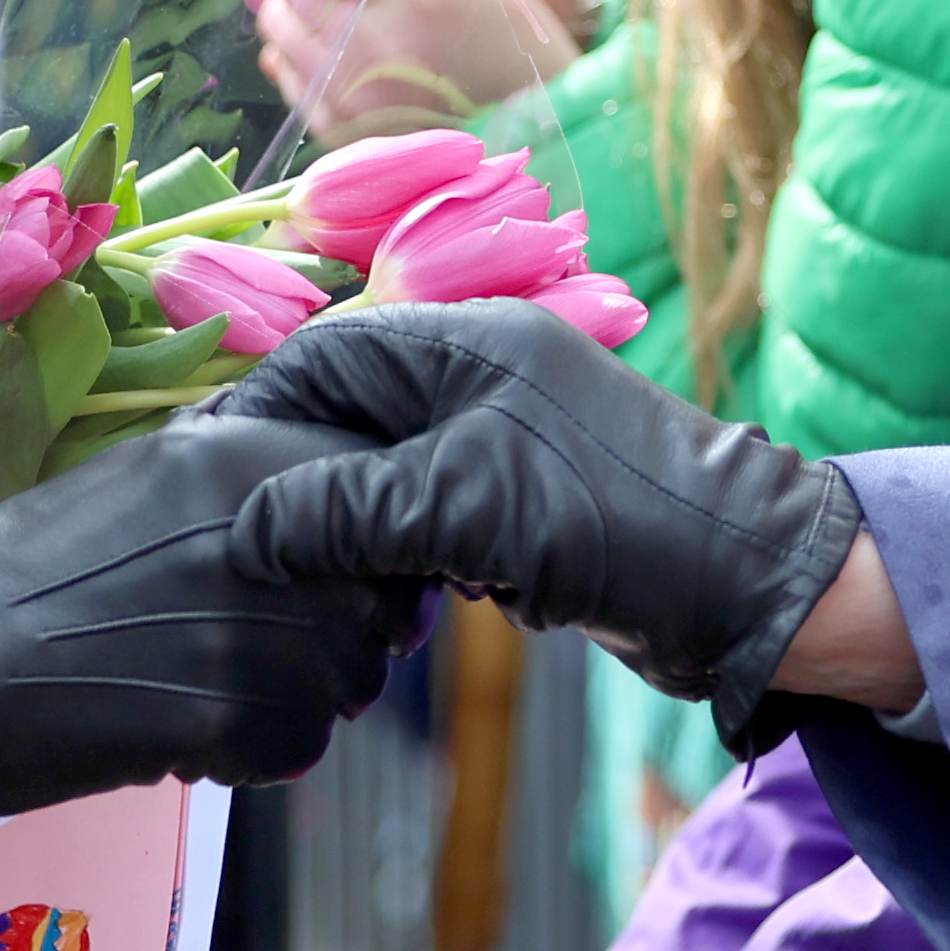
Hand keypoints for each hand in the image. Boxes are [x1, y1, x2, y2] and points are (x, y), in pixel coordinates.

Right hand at [220, 304, 869, 751]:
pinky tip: (397, 608)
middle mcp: (483, 378)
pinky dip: (407, 562)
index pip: (325, 355)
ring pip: (389, 478)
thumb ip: (342, 509)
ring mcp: (507, 442)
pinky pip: (434, 523)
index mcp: (466, 342)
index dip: (262, 413)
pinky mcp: (527, 507)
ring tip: (322, 589)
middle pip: (350, 418)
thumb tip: (250, 531)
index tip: (207, 481)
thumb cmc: (607, 517)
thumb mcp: (457, 504)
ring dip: (355, 535)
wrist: (741, 582)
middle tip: (254, 553)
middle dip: (303, 485)